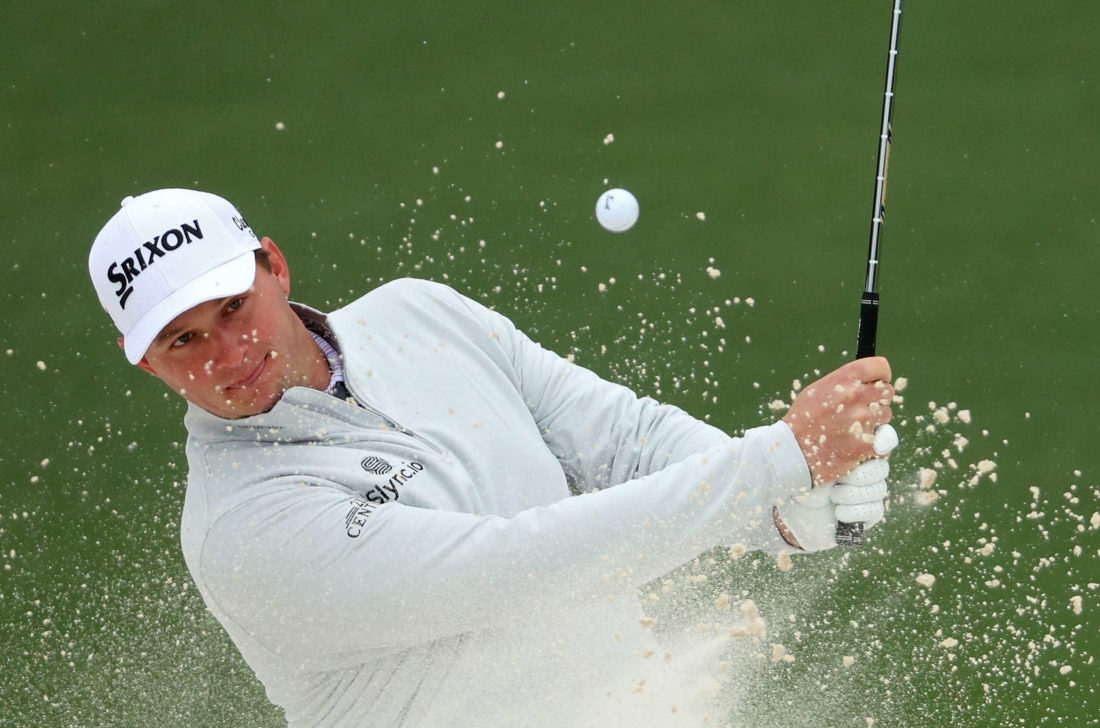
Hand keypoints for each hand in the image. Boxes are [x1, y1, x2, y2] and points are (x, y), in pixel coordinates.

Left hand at [774, 423, 896, 550]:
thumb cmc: (800, 479)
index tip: (878, 446)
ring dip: (852, 495)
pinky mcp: (870, 512)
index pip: (884, 435)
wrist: (795, 512)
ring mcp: (870, 490)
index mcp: (855, 448)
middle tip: (839, 479)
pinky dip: (854, 512)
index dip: (886, 438)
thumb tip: (853, 441)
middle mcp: (867, 467)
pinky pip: (875, 509)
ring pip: (879, 489)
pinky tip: (838, 512)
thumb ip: (832, 448)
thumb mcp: (812, 461)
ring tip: (832, 497)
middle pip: (882, 467)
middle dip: (860, 475)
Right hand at [782, 357, 894, 485]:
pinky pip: (884, 443)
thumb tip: (868, 384)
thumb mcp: (816, 390)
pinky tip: (856, 447)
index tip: (880, 382)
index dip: (882, 375)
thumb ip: (843, 384)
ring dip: (875, 423)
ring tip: (854, 430)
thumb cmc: (802, 421)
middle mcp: (856, 397)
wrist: (791, 452)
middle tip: (862, 411)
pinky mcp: (867, 445)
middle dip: (878, 401)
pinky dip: (874, 447)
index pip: (879, 367)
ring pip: (886, 417)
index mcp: (843, 380)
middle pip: (887, 393)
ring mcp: (863, 421)